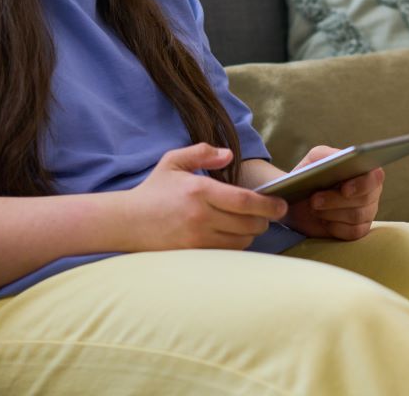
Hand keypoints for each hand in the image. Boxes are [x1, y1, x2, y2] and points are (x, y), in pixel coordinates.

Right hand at [124, 143, 288, 251]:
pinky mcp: (194, 254)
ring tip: (249, 223)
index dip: (269, 205)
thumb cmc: (154, 190)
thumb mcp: (174, 161)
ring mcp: (197, 239)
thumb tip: (229, 155)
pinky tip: (234, 235)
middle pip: (249, 224)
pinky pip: (227, 253)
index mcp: (199, 191)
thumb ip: (202, 152)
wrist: (126, 222)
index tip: (281, 204)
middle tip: (268, 214)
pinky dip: (236, 245)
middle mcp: (200, 217)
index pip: (245, 201)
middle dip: (264, 220)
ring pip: (241, 241)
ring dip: (252, 234)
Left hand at [280, 146, 384, 240]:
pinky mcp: (359, 229)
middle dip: (336, 200)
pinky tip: (324, 221)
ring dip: (331, 213)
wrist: (298, 200)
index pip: (376, 176)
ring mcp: (367, 211)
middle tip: (314, 200)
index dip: (363, 184)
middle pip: (365, 199)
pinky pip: (353, 232)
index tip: (344, 190)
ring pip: (357, 216)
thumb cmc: (310, 175)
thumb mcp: (314, 159)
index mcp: (365, 170)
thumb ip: (326, 155)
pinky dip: (335, 227)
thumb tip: (338, 159)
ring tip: (314, 208)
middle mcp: (371, 191)